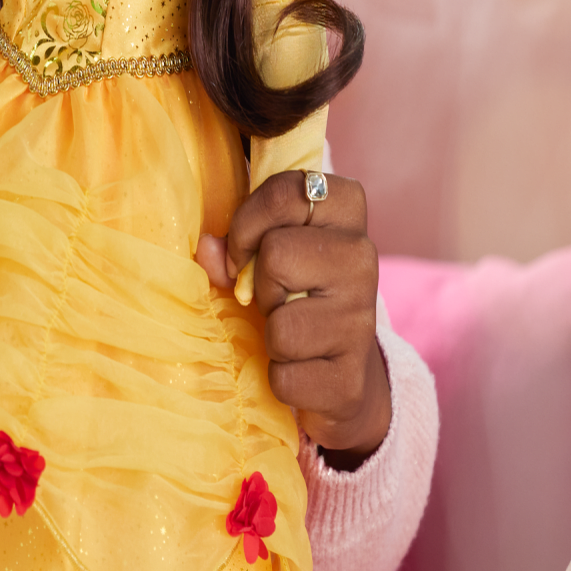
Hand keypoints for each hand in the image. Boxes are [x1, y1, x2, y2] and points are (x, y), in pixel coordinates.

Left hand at [198, 171, 390, 467]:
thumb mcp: (269, 255)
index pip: (286, 192)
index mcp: (343, 212)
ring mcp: (362, 318)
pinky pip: (285, 375)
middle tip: (276, 298)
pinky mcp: (351, 376)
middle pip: (276, 254)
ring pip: (281, 323)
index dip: (248, 223)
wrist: (341, 373)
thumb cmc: (295, 296)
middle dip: (261, 283)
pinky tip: (301, 368)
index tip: (245, 251)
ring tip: (291, 333)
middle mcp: (362, 257)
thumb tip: (207, 248)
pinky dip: (278, 378)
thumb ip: (236, 243)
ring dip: (270, 336)